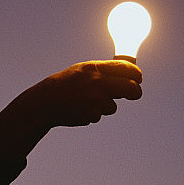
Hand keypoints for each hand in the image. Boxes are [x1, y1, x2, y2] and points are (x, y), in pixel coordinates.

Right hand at [0, 60, 142, 160]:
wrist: (45, 102)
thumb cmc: (65, 84)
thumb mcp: (83, 70)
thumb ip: (103, 71)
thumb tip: (128, 74)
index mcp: (95, 68)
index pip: (128, 69)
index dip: (136, 74)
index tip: (138, 78)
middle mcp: (97, 83)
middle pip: (132, 89)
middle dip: (135, 92)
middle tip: (134, 93)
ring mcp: (95, 101)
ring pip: (114, 106)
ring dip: (106, 105)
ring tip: (87, 100)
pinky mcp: (92, 116)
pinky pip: (100, 115)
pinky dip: (93, 113)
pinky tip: (80, 108)